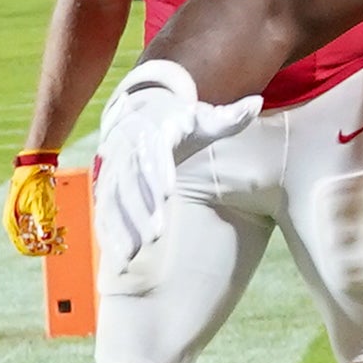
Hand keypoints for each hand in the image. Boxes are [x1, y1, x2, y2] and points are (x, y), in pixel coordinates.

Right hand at [5, 151, 64, 256]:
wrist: (36, 164)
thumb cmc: (36, 184)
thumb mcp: (42, 205)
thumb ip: (44, 224)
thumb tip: (47, 241)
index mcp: (13, 222)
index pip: (25, 247)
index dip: (41, 251)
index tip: (57, 250)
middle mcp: (14, 221)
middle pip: (31, 241)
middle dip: (49, 243)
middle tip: (65, 243)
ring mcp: (19, 215)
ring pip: (35, 232)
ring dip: (50, 234)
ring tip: (65, 231)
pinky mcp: (26, 209)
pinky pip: (37, 222)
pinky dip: (48, 223)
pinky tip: (58, 213)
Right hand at [91, 60, 259, 286]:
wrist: (143, 112)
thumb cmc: (183, 120)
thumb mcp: (205, 118)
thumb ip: (230, 116)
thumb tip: (257, 103)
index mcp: (154, 132)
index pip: (154, 152)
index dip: (158, 171)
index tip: (167, 192)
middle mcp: (129, 151)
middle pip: (131, 182)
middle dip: (141, 210)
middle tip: (155, 236)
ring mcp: (115, 170)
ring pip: (114, 201)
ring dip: (124, 227)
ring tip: (136, 254)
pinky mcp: (109, 187)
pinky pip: (105, 212)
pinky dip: (111, 234)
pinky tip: (120, 259)